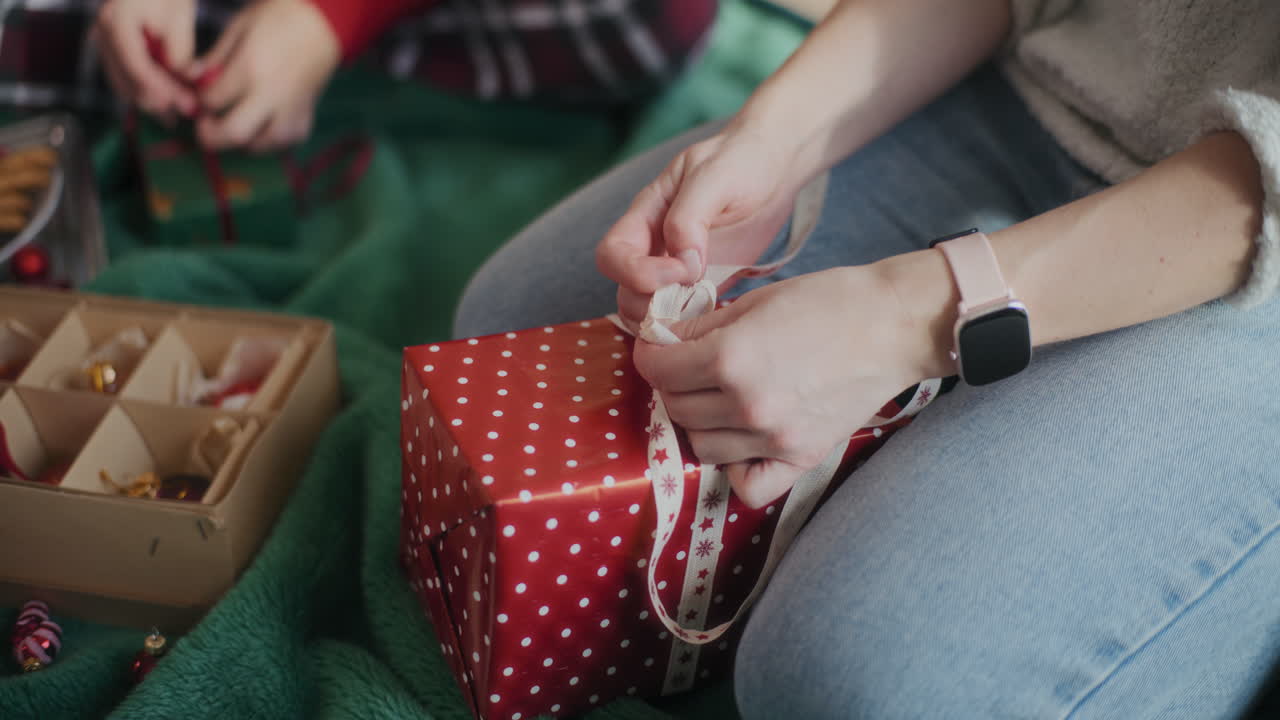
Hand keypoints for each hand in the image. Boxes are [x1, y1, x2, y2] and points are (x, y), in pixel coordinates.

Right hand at [94, 0, 197, 117]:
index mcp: (116, 23)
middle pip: (128, 81)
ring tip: (184, 108)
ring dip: (155, 100)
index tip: (185, 103)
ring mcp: (103, 44)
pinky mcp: (111, 51)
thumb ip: (180, 51)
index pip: (136, 67)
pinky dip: (148, 91)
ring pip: (125, 86)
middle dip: (161, 100)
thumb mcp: (179, 18)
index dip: (161, 90)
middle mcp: (102, 35)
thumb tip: (184, 82)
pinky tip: (172, 100)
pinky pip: (126, 79)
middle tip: (190, 110)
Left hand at [191, 0, 339, 150]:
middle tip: (204, 128)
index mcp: (251, 69)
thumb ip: (215, 57)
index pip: (213, 101)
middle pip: (235, 133)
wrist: (323, 23)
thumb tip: (193, 78)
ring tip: (232, 127)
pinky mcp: (307, 117)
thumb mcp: (239, 27)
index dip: (200, 102)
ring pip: (261, 145)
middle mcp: (272, 95)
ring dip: (241, 142)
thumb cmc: (279, 18)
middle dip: (212, 136)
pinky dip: (268, 141)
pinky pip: (284, 143)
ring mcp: (292, 110)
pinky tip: (259, 128)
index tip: (199, 96)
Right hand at [596, 122, 806, 323]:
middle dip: (652, 304)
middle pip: (626, 293)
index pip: (612, 256)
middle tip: (697, 294)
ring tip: (706, 309)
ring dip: (670, 322)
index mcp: (645, 216)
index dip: (637, 272)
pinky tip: (719, 319)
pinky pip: (686, 318)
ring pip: (650, 312)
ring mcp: (679, 271)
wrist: (776, 166)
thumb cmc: (741, 160)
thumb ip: (689, 217)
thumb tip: (683, 262)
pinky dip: (694, 328)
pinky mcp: (705, 287)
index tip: (685, 269)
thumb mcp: (714, 176)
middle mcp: (654, 247)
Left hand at [632, 258, 943, 507]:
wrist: (894, 326)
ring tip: (719, 398)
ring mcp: (774, 438)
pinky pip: (747, 485)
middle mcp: (747, 405)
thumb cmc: (827, 302)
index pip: (657, 370)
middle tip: (692, 367)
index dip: (652, 353)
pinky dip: (736, 468)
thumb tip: (661, 342)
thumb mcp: (754, 301)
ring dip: (699, 422)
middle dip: (675, 384)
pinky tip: (743, 440)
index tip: (661, 347)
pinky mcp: (801, 457)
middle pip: (676, 408)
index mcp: (731, 358)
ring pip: (701, 446)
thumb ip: (701, 328)